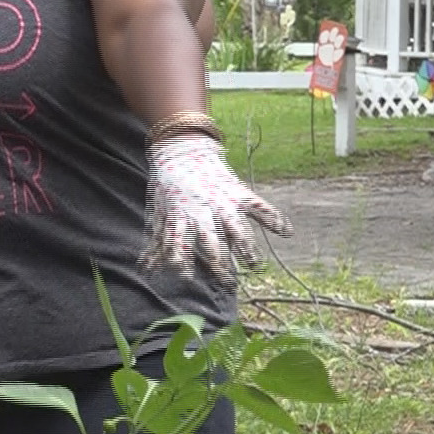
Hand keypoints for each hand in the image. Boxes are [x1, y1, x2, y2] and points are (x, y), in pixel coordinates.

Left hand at [142, 134, 291, 284]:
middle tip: (226, 284)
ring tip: (254, 266)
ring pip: (237, 228)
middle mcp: (203, 211)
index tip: (187, 279)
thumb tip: (146, 270)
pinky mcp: (239, 192)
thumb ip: (157, 242)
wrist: (182, 150)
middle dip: (219, 264)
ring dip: (246, 248)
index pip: (180, 244)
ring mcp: (223, 201)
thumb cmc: (168, 187)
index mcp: (181, 217)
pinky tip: (286, 232)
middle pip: (212, 242)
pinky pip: (258, 206)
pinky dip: (273, 217)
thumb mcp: (159, 213)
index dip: (183, 262)